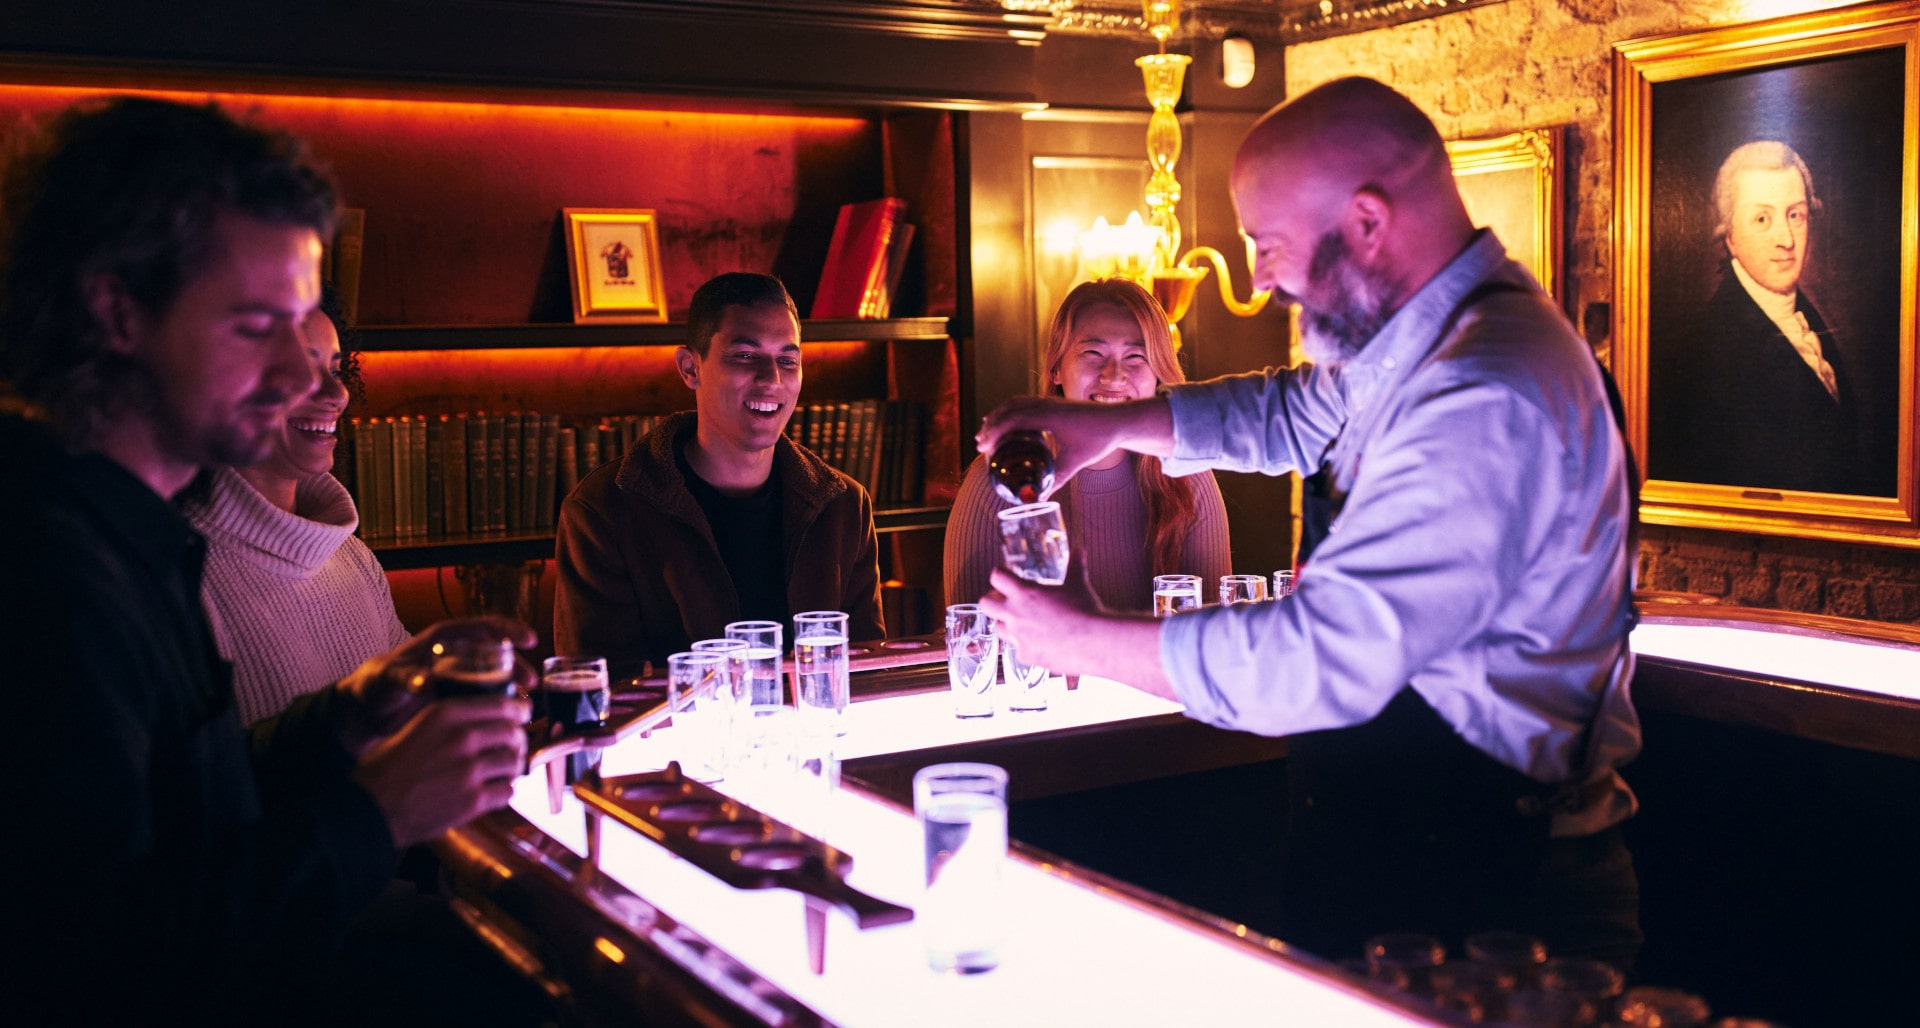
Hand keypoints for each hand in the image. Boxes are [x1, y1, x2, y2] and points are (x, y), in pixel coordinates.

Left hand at [333, 616, 538, 755]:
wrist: (367, 713)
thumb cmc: (375, 686)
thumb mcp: (388, 679)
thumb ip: (405, 678)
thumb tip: (423, 682)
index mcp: (443, 640)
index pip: (482, 627)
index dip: (508, 630)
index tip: (528, 639)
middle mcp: (456, 656)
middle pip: (496, 653)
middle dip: (517, 665)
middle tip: (531, 682)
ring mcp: (459, 678)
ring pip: (495, 678)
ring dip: (512, 688)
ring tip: (524, 704)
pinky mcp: (458, 700)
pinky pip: (485, 699)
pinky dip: (499, 706)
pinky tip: (510, 720)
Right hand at [351, 694, 530, 847]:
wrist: (371, 808)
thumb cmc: (388, 768)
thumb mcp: (417, 726)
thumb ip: (451, 719)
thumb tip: (486, 717)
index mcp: (446, 713)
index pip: (503, 704)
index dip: (519, 710)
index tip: (522, 715)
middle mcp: (462, 737)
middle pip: (514, 733)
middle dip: (518, 741)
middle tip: (514, 748)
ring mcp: (470, 770)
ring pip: (515, 762)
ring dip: (512, 768)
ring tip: (503, 772)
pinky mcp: (473, 801)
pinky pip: (507, 791)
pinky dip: (503, 793)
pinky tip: (492, 793)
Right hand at [975, 395, 1173, 499]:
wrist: (1119, 420)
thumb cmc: (1099, 439)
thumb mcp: (1075, 462)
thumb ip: (1056, 479)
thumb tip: (1040, 499)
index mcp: (1049, 416)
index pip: (1014, 419)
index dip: (995, 432)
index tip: (984, 446)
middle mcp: (1047, 404)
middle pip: (1009, 409)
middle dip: (991, 425)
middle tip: (980, 443)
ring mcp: (1050, 401)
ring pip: (1016, 403)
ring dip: (999, 415)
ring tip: (987, 431)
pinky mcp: (1054, 403)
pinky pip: (1026, 402)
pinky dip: (1012, 411)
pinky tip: (1009, 424)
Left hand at [978, 550, 1102, 670]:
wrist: (1093, 642)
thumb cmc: (1084, 610)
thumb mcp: (1078, 583)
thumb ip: (1075, 565)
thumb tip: (1079, 550)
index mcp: (1024, 593)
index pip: (997, 577)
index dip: (999, 574)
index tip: (1005, 574)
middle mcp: (1015, 614)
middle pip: (985, 604)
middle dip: (992, 600)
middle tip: (1004, 600)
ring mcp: (1018, 637)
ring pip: (998, 628)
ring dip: (1006, 624)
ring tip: (1021, 622)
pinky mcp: (1026, 656)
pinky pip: (1018, 650)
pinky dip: (1026, 646)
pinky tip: (1039, 644)